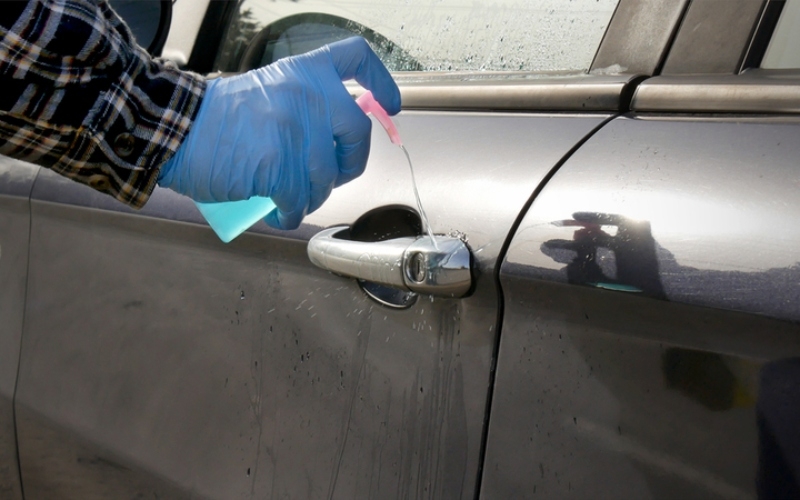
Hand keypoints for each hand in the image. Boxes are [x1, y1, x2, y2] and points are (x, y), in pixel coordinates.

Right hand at [157, 37, 400, 229]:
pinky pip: (300, 200)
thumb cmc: (216, 117)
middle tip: (333, 176)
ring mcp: (295, 130)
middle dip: (352, 163)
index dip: (381, 82)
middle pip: (357, 132)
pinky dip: (291, 214)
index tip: (390, 104)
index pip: (356, 59)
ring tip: (291, 196)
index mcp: (304, 71)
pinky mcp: (279, 166)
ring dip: (313, 195)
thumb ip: (305, 103)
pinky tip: (278, 211)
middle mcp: (307, 95)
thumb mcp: (269, 91)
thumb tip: (333, 137)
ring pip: (328, 176)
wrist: (175, 129)